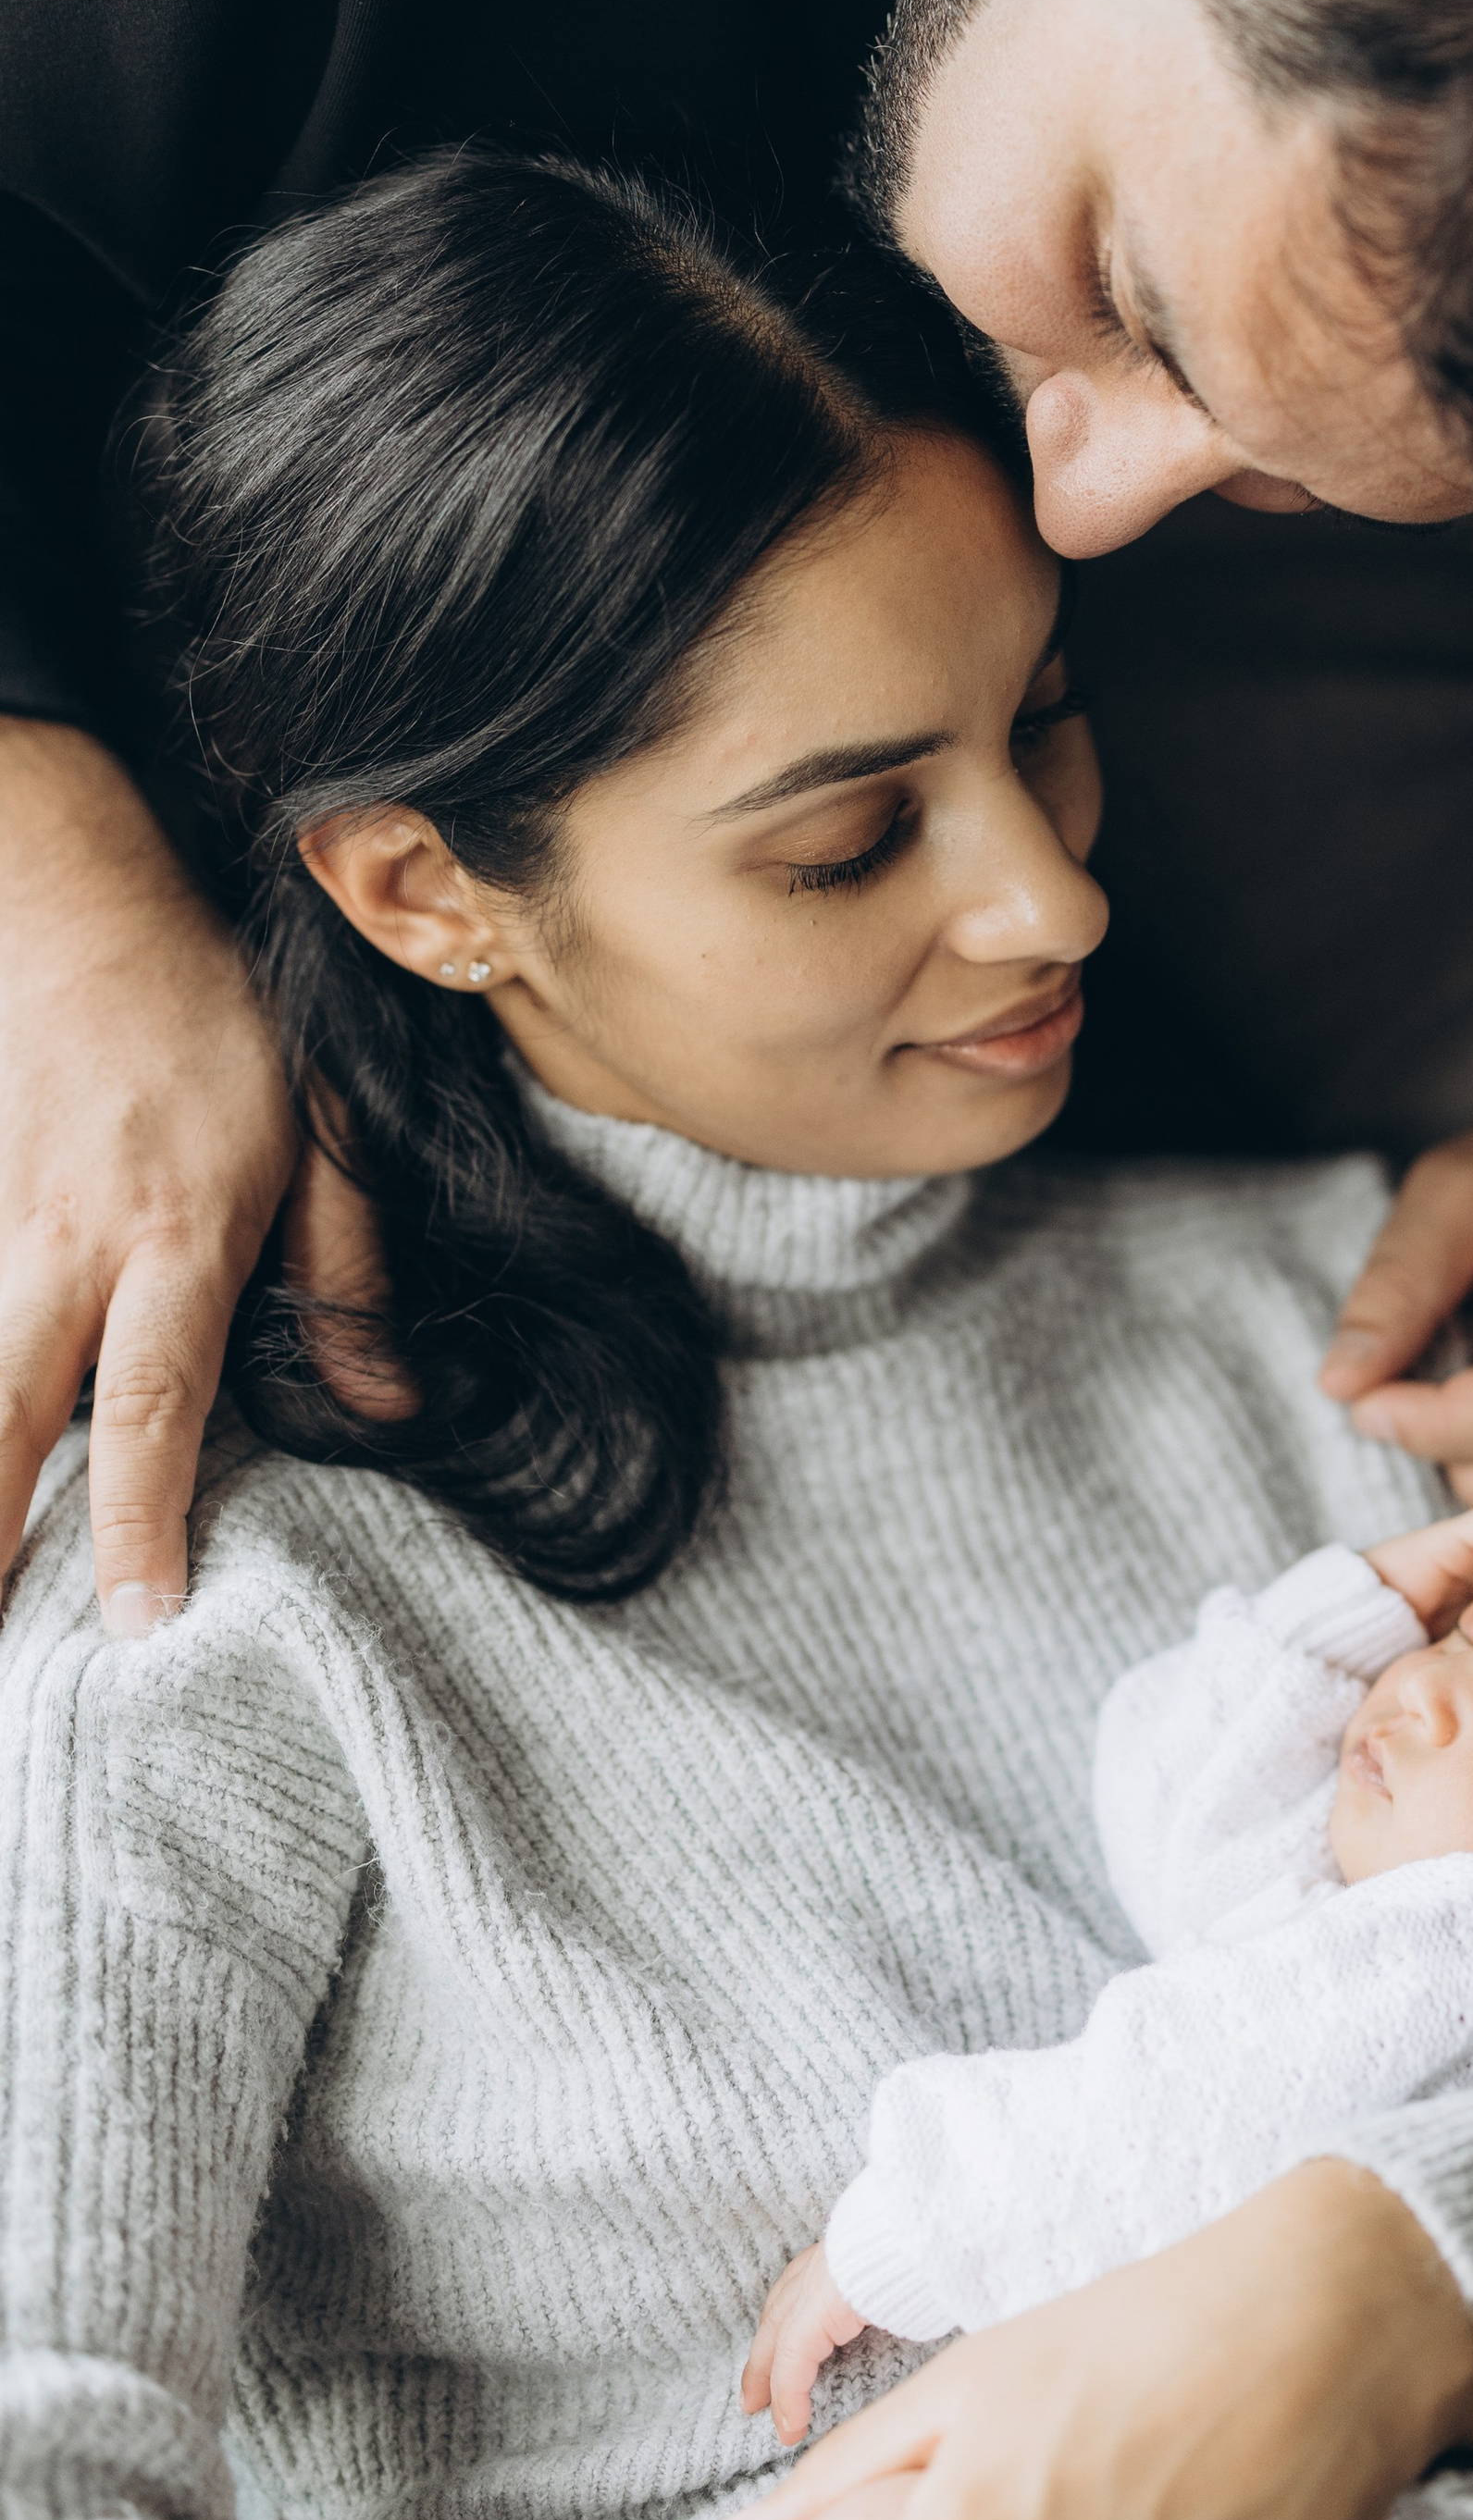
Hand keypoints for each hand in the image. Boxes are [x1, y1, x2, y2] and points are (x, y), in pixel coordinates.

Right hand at [0, 725, 293, 1626]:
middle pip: (5, 1414)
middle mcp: (70, 1244)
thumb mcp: (325, 1126)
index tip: (138, 1618)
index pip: (151, 1404)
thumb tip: (387, 1406)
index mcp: (177, 1233)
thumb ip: (347, 1272)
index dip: (140, 1520)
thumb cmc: (215, 1014)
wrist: (74, 901)